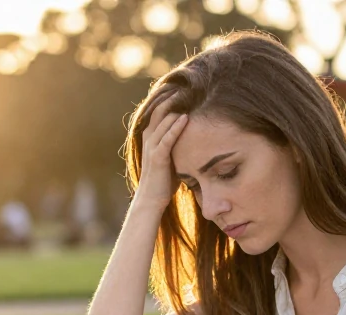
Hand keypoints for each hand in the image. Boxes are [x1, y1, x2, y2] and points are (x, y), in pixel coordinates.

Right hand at [131, 96, 189, 215]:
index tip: (185, 85)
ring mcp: (152, 146)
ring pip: (162, 120)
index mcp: (151, 135)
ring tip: (189, 94)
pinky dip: (176, 127)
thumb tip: (196, 134)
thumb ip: (178, 142)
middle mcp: (149, 137)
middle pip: (159, 108)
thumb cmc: (164, 179)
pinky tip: (186, 118)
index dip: (170, 96)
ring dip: (175, 107)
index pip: (159, 108)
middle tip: (188, 84)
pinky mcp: (157, 157)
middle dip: (172, 95)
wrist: (152, 199)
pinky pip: (167, 138)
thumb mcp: (172, 155)